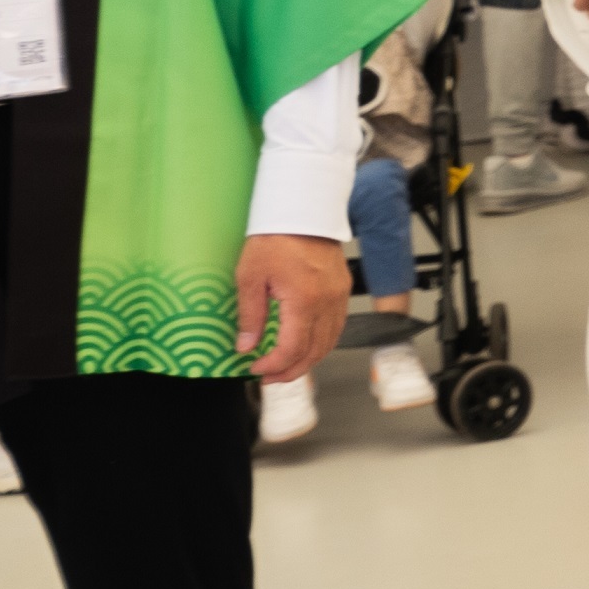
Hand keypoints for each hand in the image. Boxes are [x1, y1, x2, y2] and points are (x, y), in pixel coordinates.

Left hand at [234, 233, 348, 382]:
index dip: (273, 366)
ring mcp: (339, 297)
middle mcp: (327, 302)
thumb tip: (245, 346)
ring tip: (285, 367)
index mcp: (304, 300)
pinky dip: (321, 343)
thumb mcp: (250, 276)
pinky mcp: (342, 291)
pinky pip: (337, 327)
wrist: (303, 210)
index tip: (255, 369)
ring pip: (330, 343)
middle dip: (291, 371)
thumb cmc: (276, 238)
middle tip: (268, 378)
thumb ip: (249, 315)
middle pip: (315, 352)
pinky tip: (305, 345)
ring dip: (308, 361)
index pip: (292, 349)